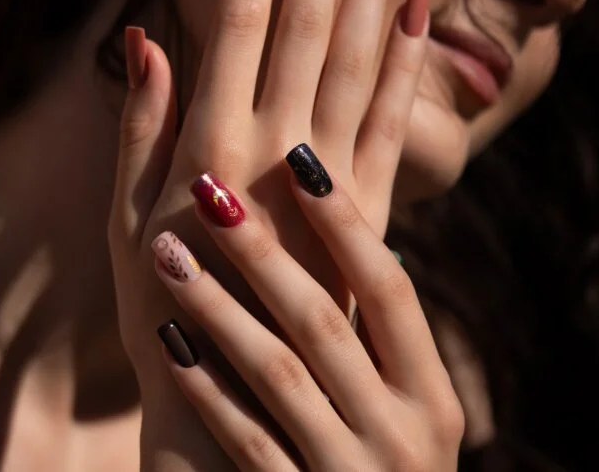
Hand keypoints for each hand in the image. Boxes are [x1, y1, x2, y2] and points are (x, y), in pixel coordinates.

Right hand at [111, 0, 428, 336]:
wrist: (242, 391)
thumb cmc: (167, 302)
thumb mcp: (125, 218)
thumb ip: (140, 124)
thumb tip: (144, 38)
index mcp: (211, 145)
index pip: (238, 18)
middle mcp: (275, 149)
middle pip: (307, 22)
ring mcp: (331, 180)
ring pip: (358, 60)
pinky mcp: (371, 211)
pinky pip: (396, 121)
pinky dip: (408, 63)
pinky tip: (418, 11)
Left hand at [152, 159, 463, 470]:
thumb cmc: (383, 463)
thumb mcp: (406, 409)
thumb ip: (384, 341)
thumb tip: (351, 237)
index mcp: (430, 395)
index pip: (387, 289)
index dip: (344, 222)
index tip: (299, 157)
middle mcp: (405, 434)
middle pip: (323, 321)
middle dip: (262, 251)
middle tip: (211, 189)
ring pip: (277, 374)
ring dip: (217, 306)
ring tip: (167, 250)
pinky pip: (247, 443)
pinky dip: (206, 388)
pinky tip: (168, 342)